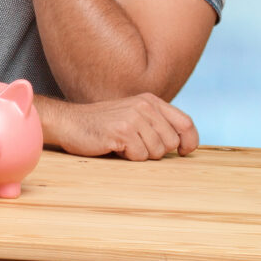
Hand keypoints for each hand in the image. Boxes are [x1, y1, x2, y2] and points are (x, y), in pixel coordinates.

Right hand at [51, 93, 199, 159]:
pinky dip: (129, 158)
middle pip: (171, 142)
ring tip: (125, 146)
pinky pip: (139, 156)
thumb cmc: (104, 125)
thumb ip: (157, 124)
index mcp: (152, 101)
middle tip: (137, 146)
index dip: (190, 140)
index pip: (186, 122)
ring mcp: (134, 117)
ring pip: (156, 151)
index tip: (183, 152)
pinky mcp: (122, 131)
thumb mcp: (135, 116)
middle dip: (157, 151)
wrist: (71, 123)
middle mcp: (146, 106)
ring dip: (141, 155)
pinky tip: (116, 148)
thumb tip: (183, 144)